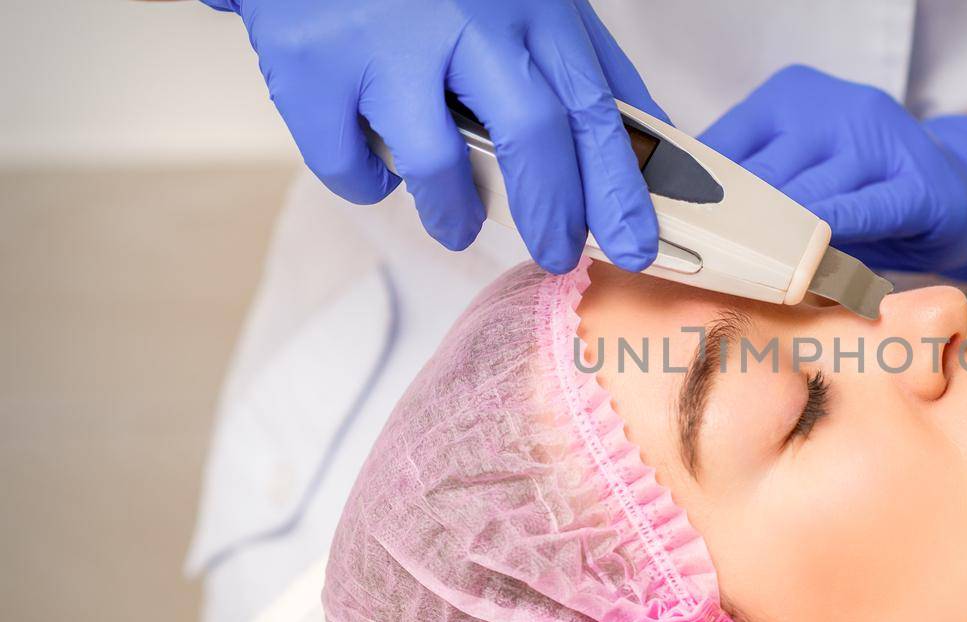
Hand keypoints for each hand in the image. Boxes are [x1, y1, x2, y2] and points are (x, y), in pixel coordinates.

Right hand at [202, 0, 664, 271]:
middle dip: (553, 214)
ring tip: (458, 224)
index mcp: (530, 3)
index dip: (618, 188)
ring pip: (438, 163)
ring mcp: (387, 43)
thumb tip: (650, 138)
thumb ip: (584, 62)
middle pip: (532, 137)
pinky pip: (351, 164)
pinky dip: (369, 185)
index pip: (594, 109)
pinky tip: (382, 173)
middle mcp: (465, 18)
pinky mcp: (314, 67)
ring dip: (455, 214)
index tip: (634, 244)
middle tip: (557, 251)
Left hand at [699, 65, 966, 285]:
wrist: (962, 196)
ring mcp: (881, 139)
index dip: (699, 193)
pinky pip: (863, 212)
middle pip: (763, 173)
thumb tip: (679, 220)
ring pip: (808, 196)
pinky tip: (810, 265)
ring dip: (776, 244)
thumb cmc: (866, 192)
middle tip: (701, 266)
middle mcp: (835, 107)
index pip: (728, 142)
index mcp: (793, 96)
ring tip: (745, 277)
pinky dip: (832, 241)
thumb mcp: (802, 174)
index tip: (672, 230)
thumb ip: (751, 186)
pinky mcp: (919, 183)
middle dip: (733, 225)